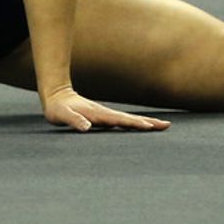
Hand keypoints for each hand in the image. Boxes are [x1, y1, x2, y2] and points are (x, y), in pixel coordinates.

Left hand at [41, 86, 169, 132]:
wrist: (56, 95)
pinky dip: (135, 123)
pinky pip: (123, 121)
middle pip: (130, 118)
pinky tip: (141, 126)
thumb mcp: (62, 115)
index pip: (120, 120)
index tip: (149, 127)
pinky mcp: (103, 117)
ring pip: (129, 119)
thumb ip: (73, 120)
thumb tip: (87, 127)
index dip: (134, 124)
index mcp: (98, 114)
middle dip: (148, 122)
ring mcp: (105, 114)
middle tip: (166, 126)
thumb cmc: (57, 108)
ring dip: (145, 122)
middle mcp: (105, 113)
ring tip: (161, 126)